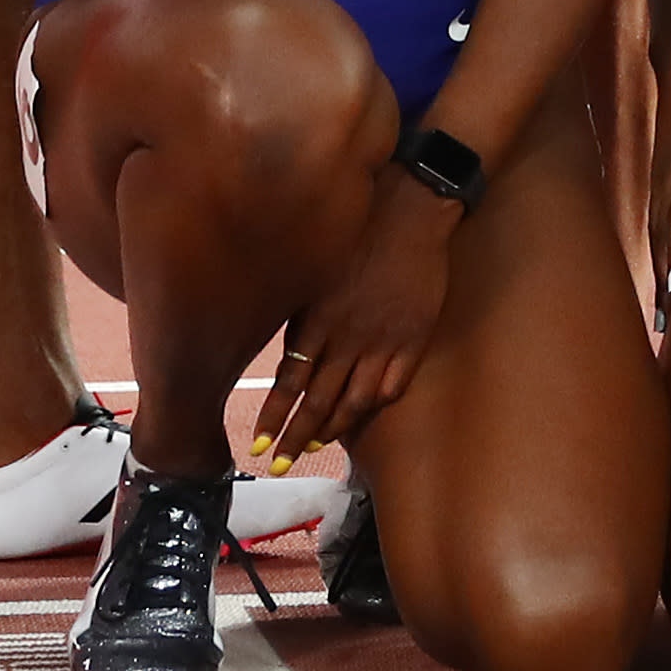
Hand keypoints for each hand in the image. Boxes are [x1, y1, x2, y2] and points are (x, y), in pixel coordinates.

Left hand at [252, 173, 459, 465]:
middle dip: (295, 438)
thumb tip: (282, 347)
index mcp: (317, 318)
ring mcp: (383, 340)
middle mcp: (347, 336)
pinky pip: (392, 384)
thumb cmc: (356, 229)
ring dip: (332, 429)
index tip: (257, 444)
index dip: (274, 416)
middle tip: (278, 463)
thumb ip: (299, 311)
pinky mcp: (412, 337)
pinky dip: (373, 405)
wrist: (410, 208)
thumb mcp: (314, 268)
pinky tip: (360, 415)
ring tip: (314, 448)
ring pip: (354, 401)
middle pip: (318, 402)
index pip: (290, 382)